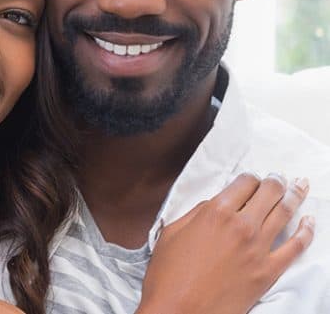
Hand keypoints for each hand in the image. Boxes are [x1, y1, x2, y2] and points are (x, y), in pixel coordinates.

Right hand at [137, 173, 313, 313]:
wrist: (179, 312)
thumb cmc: (168, 275)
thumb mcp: (172, 233)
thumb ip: (195, 213)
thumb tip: (213, 204)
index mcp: (215, 213)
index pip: (243, 183)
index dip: (250, 178)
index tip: (252, 179)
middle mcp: (240, 226)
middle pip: (268, 193)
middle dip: (275, 182)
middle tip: (279, 178)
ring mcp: (258, 249)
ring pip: (285, 213)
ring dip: (295, 196)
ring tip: (300, 187)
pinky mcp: (268, 272)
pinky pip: (296, 247)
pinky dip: (307, 232)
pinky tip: (310, 222)